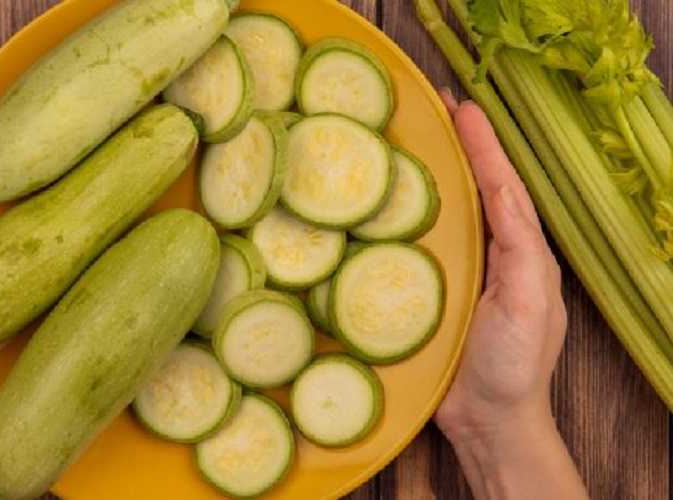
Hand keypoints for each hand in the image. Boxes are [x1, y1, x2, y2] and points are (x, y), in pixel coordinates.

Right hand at [435, 92, 586, 498]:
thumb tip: (504, 191)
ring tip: (401, 140)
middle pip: (469, 189)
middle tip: (428, 107)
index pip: (500, 185)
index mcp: (519, 250)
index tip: (461, 107)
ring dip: (423, 175)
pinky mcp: (424, 292)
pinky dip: (397, 219)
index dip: (482, 145)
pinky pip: (410, 246)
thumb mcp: (530, 304)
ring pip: (438, 212)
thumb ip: (520, 249)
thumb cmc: (515, 366)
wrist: (486, 419)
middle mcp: (487, 253)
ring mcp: (455, 272)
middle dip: (453, 147)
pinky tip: (377, 204)